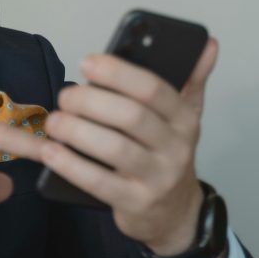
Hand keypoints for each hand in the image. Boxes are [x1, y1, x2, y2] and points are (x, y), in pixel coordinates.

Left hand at [41, 39, 218, 256]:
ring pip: (114, 149)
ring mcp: (157, 178)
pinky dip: (71, 165)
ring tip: (54, 122)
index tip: (87, 62)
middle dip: (91, 101)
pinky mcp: (135, 203)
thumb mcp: (185, 117)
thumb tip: (208, 44)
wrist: (174, 214)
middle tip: (65, 96)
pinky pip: (99, 183)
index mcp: (184, 119)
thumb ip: (192, 79)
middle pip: (131, 116)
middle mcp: (175, 148)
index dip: (118, 72)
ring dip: (77, 131)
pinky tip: (50, 152)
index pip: (153, 89)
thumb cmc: (166, 154)